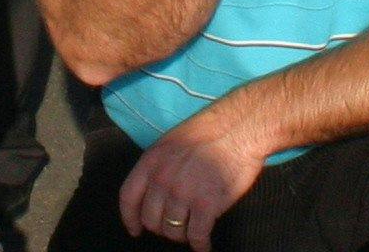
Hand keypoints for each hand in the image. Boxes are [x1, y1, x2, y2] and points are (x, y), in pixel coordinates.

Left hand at [119, 107, 269, 249]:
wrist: (239, 128)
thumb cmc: (211, 132)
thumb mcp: (172, 143)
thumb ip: (159, 167)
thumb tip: (155, 193)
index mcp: (151, 161)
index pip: (128, 197)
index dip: (130, 218)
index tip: (135, 229)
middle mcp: (163, 179)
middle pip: (151, 219)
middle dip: (162, 227)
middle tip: (176, 226)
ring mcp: (183, 193)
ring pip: (172, 231)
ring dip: (182, 236)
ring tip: (193, 231)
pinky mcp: (206, 205)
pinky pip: (197, 236)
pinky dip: (201, 245)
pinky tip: (204, 245)